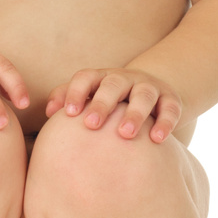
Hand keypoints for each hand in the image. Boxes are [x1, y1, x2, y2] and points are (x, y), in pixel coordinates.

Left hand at [45, 68, 182, 142]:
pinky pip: (170, 108)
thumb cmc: (110, 101)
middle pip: (113, 84)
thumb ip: (67, 99)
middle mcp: (125, 78)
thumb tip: (47, 112)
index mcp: (102, 78)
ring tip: (126, 134)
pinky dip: (165, 122)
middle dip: (102, 103)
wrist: (152, 93)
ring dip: (135, 113)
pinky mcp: (171, 98)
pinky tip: (157, 140)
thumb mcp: (91, 96)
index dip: (76, 92)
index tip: (67, 113)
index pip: (86, 77)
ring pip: (143, 95)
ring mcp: (149, 87)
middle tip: (91, 124)